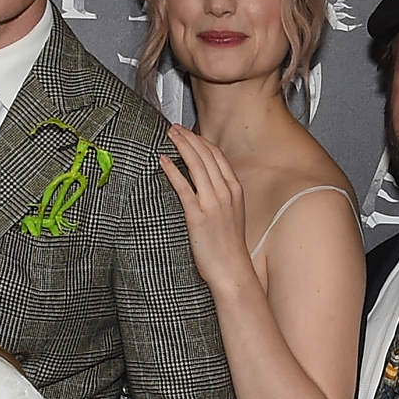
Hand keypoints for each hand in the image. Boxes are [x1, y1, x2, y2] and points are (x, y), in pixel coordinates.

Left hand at [159, 125, 254, 302]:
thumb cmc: (229, 247)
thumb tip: (208, 184)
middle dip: (188, 137)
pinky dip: (172, 170)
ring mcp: (212, 202)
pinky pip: (183, 186)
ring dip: (181, 146)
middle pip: (205, 155)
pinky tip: (163, 161)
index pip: (217, 156)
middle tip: (173, 128)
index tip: (188, 133)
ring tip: (169, 136)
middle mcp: (225, 192)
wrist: (232, 270)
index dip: (201, 140)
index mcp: (235, 190)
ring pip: (196, 164)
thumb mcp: (233, 215)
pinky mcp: (198, 215)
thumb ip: (222, 196)